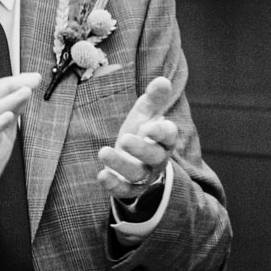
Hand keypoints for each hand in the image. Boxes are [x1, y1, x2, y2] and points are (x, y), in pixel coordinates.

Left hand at [97, 77, 179, 202]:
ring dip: (121, 164)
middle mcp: (157, 159)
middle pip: (154, 156)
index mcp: (164, 140)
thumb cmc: (142, 132)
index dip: (161, 133)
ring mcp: (144, 175)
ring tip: (104, 151)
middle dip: (141, 149)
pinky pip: (124, 190)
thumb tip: (163, 80)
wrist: (135, 160)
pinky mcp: (129, 187)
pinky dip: (114, 185)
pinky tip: (101, 175)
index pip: (169, 137)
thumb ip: (154, 99)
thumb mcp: (146, 114)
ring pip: (137, 174)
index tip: (150, 126)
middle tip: (125, 139)